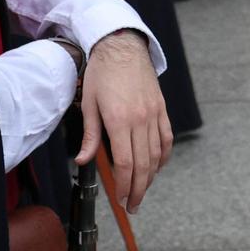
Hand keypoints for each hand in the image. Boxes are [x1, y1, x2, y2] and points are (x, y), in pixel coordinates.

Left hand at [77, 30, 170, 211]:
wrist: (121, 46)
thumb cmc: (102, 73)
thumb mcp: (89, 104)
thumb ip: (90, 135)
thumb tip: (83, 161)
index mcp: (119, 120)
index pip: (125, 162)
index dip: (124, 184)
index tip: (121, 198)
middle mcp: (140, 119)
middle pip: (143, 164)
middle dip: (138, 189)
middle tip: (133, 205)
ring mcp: (153, 114)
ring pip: (156, 154)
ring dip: (151, 177)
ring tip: (143, 191)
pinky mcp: (161, 108)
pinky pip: (166, 138)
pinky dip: (163, 156)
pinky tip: (158, 167)